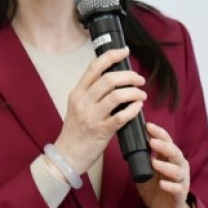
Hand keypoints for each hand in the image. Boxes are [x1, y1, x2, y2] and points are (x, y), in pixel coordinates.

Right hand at [52, 47, 145, 175]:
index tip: (125, 51)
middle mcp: (83, 102)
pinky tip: (138, 107)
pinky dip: (134, 109)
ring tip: (141, 95)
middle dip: (129, 76)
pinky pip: (122, 116)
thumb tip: (114, 79)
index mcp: (77, 93)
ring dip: (134, 92)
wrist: (67, 155)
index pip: (94, 67)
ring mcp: (92, 117)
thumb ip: (91, 93)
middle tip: (139, 79)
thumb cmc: (75, 131)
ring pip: (117, 95)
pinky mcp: (101, 131)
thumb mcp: (77, 107)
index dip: (111, 56)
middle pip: (109, 79)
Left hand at [136, 121, 192, 207]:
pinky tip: (162, 184)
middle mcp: (179, 167)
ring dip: (166, 166)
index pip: (167, 142)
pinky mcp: (180, 195)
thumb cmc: (156, 189)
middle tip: (152, 141)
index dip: (159, 133)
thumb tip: (126, 146)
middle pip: (175, 153)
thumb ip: (140, 160)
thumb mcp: (145, 172)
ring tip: (155, 163)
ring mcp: (181, 181)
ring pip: (177, 170)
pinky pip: (177, 189)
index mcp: (170, 159)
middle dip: (164, 146)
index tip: (148, 126)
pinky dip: (170, 186)